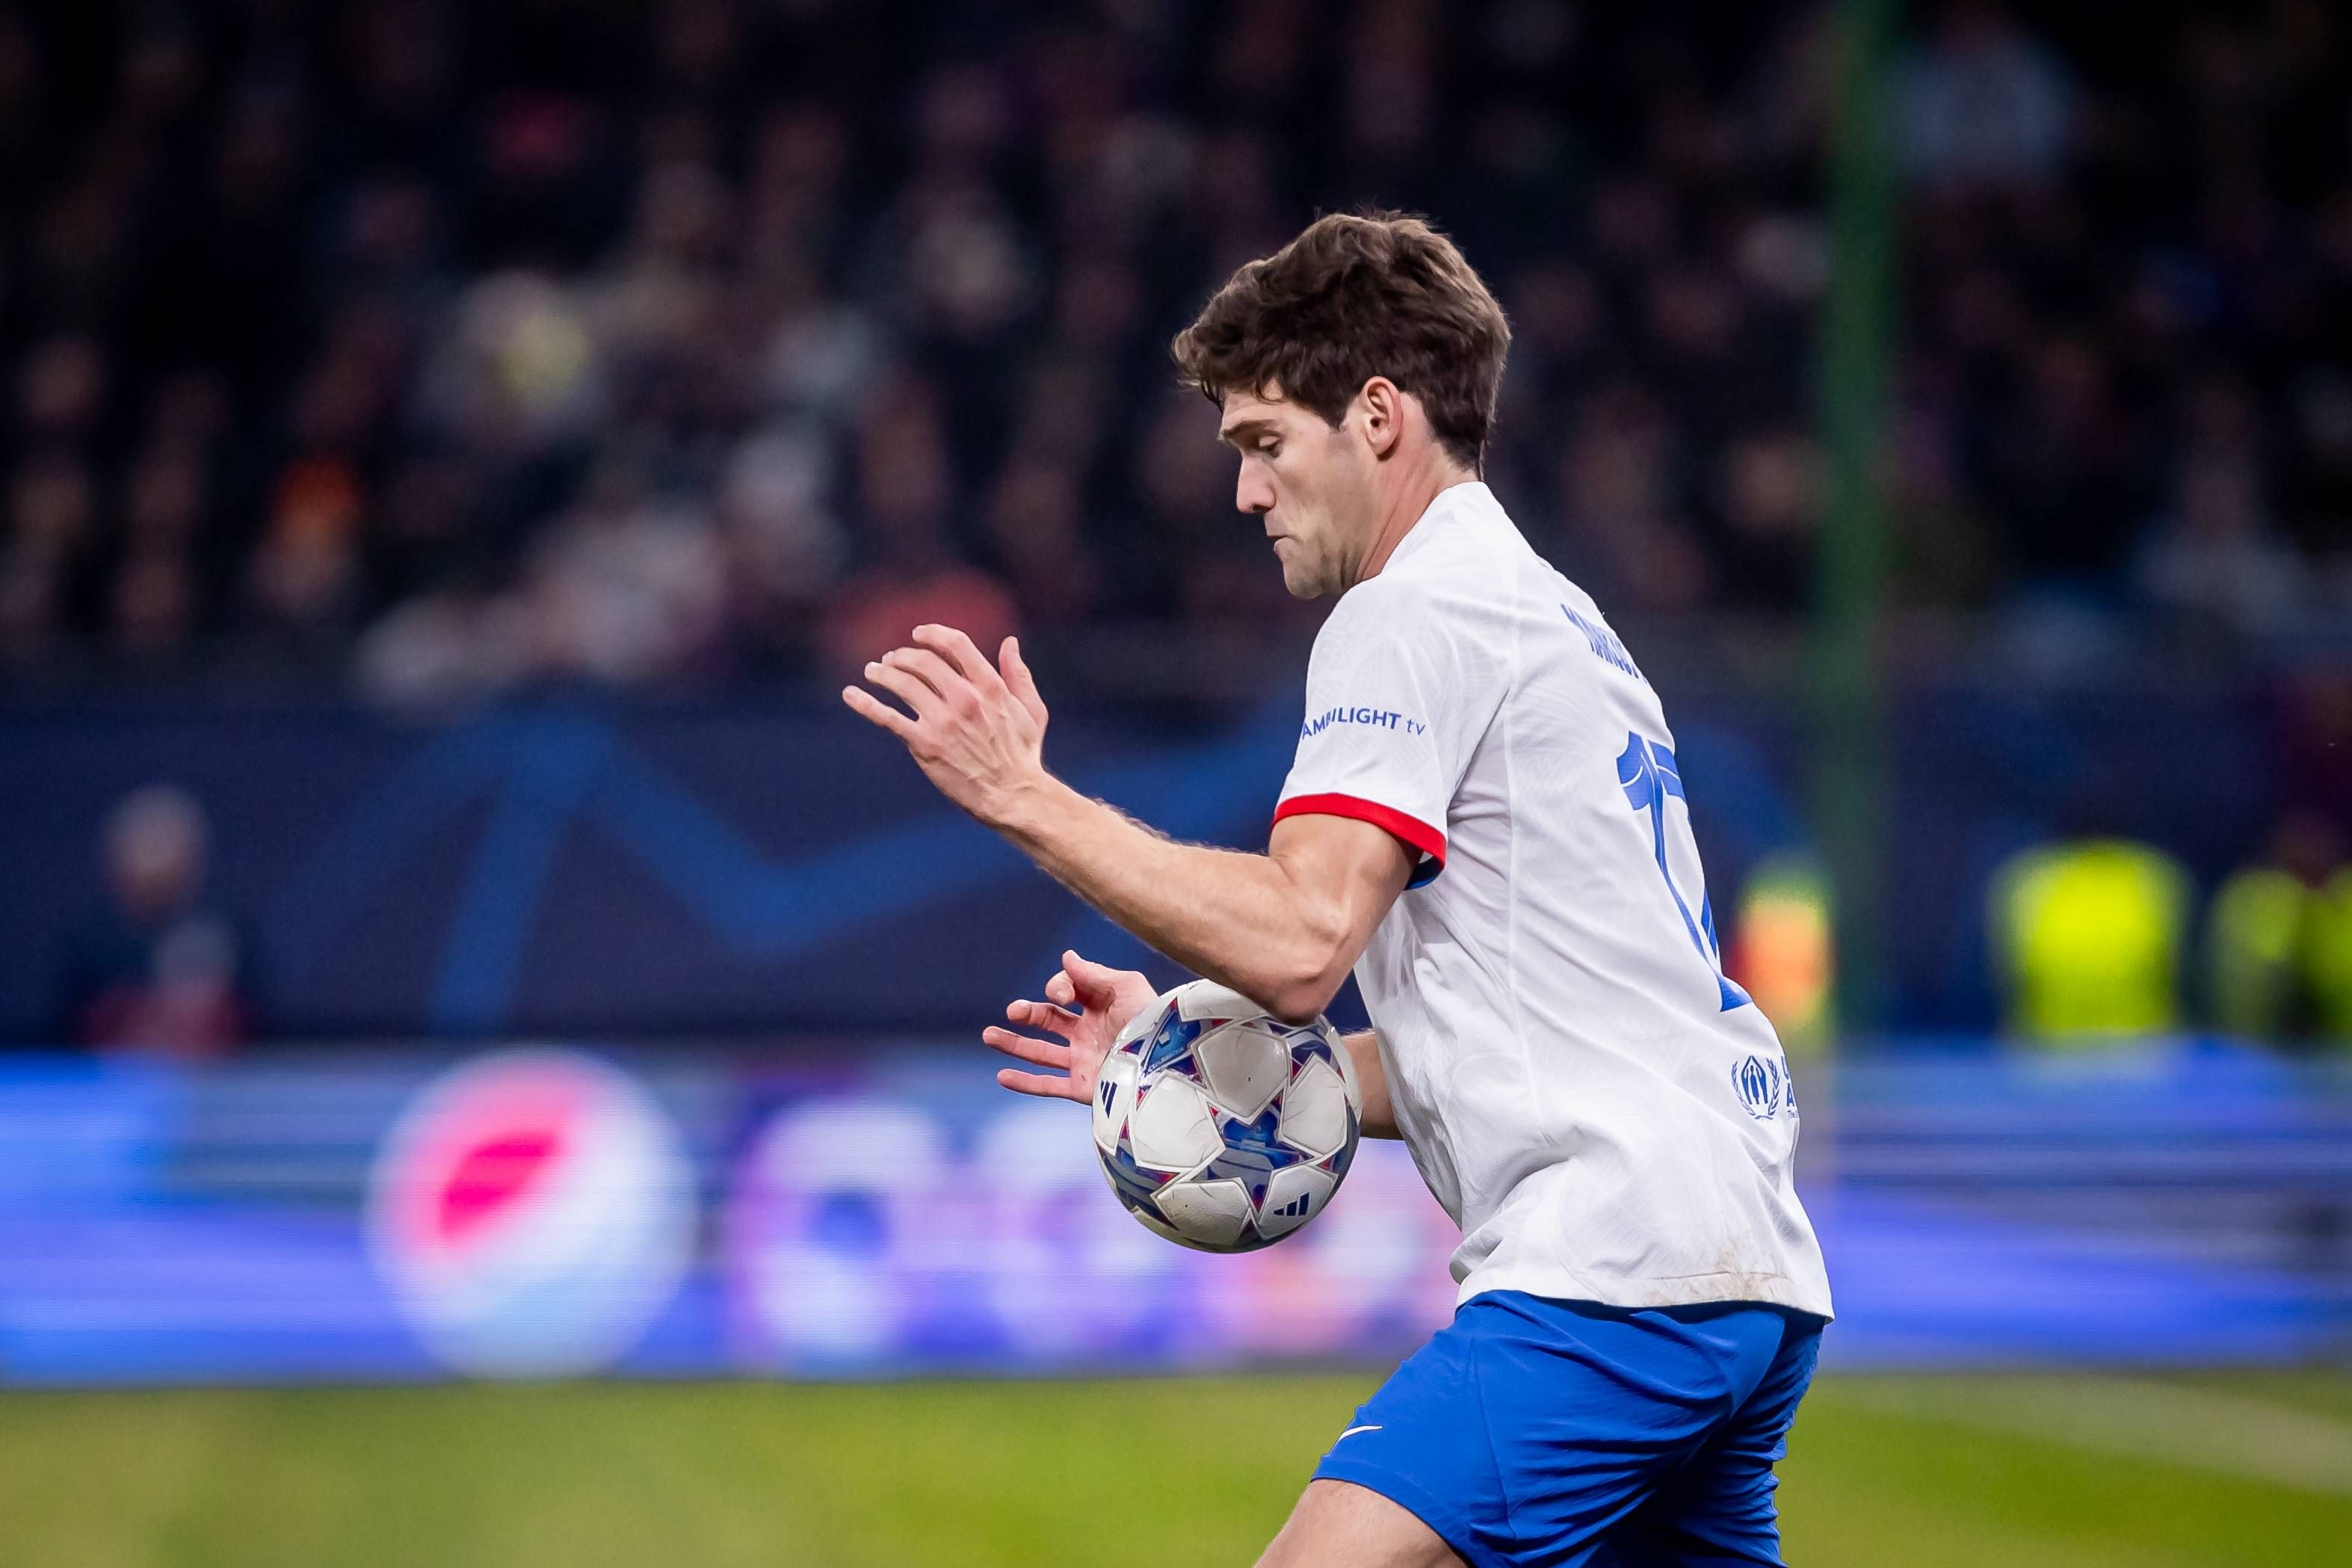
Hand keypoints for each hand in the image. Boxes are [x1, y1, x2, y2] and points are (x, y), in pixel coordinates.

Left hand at [842, 625, 1050, 827]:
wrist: (1012, 796)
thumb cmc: (1023, 755)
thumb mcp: (1031, 710)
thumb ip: (1019, 675)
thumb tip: (1009, 643)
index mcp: (990, 686)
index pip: (955, 644)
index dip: (932, 634)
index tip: (917, 634)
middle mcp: (965, 698)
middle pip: (923, 660)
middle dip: (902, 656)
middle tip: (891, 660)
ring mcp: (943, 720)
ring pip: (902, 683)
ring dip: (882, 673)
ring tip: (872, 672)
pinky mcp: (924, 743)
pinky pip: (887, 717)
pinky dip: (864, 703)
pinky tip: (849, 694)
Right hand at [982, 950, 1160, 1102]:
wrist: (1164, 1061)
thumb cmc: (1151, 1019)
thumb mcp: (1126, 986)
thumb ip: (1092, 973)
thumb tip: (1066, 957)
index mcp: (1101, 1006)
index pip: (1068, 992)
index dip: (1059, 988)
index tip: (1064, 996)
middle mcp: (1091, 1033)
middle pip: (1049, 1020)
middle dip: (1028, 1013)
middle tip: (1013, 1011)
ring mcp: (1085, 1061)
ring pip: (1042, 1053)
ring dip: (1014, 1044)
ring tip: (989, 1035)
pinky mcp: (1084, 1087)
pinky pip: (1049, 1086)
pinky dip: (1024, 1083)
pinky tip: (1002, 1075)